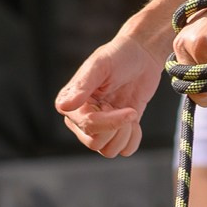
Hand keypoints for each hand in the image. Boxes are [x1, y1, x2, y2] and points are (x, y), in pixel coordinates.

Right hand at [55, 31, 164, 158]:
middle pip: (95, 143)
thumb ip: (83, 86)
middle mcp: (81, 119)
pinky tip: (135, 122)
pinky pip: (123, 151)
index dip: (109, 122)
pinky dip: (133, 140)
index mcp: (71, 104)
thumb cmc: (118, 56)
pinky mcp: (117, 131)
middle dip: (117, 128)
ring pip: (108, 151)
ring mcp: (100, 127)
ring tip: (130, 113)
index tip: (128, 110)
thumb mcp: (100, 66)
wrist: (142, 55)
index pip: (87, 126)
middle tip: (128, 110)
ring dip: (125, 135)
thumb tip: (64, 106)